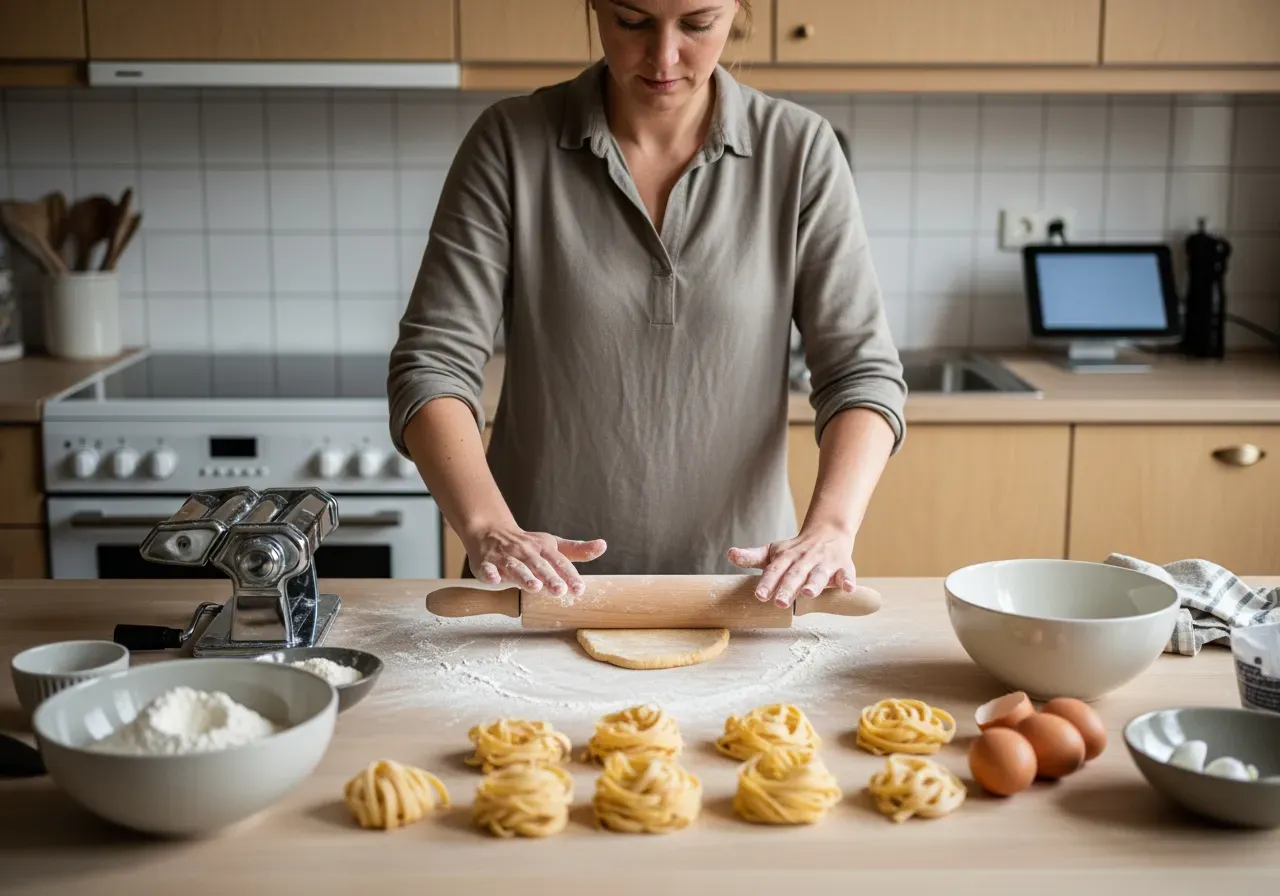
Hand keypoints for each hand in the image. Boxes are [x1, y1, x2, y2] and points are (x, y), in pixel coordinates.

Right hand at [465, 526, 606, 596]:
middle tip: (560, 591)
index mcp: (544, 548)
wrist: (490, 531)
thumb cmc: (527, 544)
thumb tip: (604, 546)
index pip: (559, 562)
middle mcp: (526, 552)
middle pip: (539, 565)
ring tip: (535, 587)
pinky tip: (495, 580)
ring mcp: (505, 557)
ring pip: (516, 567)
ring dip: (524, 576)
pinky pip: (488, 568)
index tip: (579, 589)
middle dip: (550, 577)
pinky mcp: (487, 562)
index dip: (569, 575)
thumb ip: (577, 550)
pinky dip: (490, 573)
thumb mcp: (553, 545)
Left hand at [727, 523, 856, 607]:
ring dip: (814, 583)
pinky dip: (848, 580)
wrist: (828, 531)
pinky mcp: (843, 566)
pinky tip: (848, 588)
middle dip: (788, 588)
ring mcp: (824, 562)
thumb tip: (729, 554)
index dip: (767, 582)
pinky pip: (847, 573)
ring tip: (808, 593)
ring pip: (819, 574)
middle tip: (780, 603)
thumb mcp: (773, 552)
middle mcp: (804, 559)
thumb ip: (752, 557)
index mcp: (786, 557)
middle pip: (795, 574)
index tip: (760, 595)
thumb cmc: (796, 549)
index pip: (774, 570)